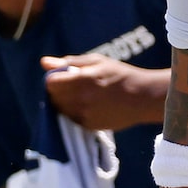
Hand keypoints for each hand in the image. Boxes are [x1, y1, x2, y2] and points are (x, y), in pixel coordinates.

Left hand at [44, 54, 168, 131]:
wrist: (143, 98)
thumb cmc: (120, 75)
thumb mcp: (97, 61)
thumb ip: (69, 62)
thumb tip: (44, 62)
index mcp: (83, 79)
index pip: (51, 82)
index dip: (54, 78)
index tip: (63, 76)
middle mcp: (82, 99)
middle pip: (54, 97)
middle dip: (59, 90)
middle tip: (74, 85)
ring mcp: (85, 114)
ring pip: (61, 109)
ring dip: (65, 102)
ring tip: (83, 95)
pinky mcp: (90, 126)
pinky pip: (72, 119)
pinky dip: (75, 112)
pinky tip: (89, 105)